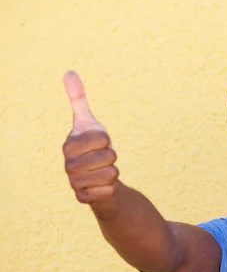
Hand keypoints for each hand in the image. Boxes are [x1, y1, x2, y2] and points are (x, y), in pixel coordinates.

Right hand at [62, 71, 118, 203]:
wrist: (96, 177)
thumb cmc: (93, 147)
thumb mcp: (89, 122)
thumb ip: (79, 99)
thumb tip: (69, 72)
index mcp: (69, 145)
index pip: (102, 138)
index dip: (106, 139)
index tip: (99, 142)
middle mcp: (68, 165)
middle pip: (109, 156)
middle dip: (112, 156)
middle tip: (103, 159)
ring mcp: (74, 183)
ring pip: (111, 174)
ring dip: (113, 172)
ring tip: (103, 171)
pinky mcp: (83, 198)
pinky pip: (108, 190)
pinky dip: (111, 188)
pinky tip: (101, 186)